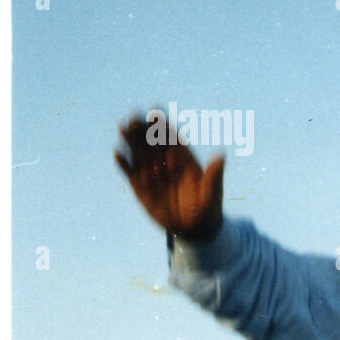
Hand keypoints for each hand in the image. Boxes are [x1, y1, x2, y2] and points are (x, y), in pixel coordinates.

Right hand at [115, 109, 224, 240]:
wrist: (194, 228)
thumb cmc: (207, 208)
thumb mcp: (212, 192)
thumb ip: (214, 175)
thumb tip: (221, 155)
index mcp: (185, 159)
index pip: (172, 137)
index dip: (163, 124)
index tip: (155, 110)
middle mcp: (166, 162)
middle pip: (153, 141)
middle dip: (144, 128)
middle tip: (134, 115)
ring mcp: (153, 173)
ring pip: (140, 153)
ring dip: (131, 140)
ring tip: (123, 127)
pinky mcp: (141, 186)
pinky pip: (131, 173)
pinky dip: (125, 164)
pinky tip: (118, 154)